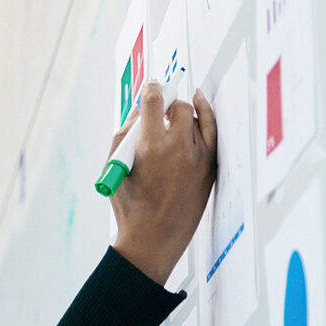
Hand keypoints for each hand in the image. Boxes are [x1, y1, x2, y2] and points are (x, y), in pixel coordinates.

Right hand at [109, 80, 217, 284]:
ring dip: (183, 112)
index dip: (151, 88)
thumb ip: (124, 133)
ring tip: (173, 117)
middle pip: (177, 107)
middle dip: (167, 103)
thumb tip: (139, 110)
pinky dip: (206, 114)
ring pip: (195, 117)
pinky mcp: (210, 166)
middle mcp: (177, 148)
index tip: (150, 86)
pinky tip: (199, 105)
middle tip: (159, 108)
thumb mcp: (114, 167)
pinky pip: (212, 130)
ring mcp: (198, 157)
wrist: (154, 239)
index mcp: (149, 147)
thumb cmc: (130, 205)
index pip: (154, 101)